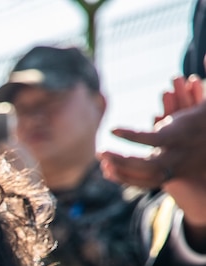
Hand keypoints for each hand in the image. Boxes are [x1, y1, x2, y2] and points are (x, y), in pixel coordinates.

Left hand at [101, 76, 205, 192]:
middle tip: (99, 152)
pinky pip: (146, 183)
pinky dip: (128, 179)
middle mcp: (178, 155)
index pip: (152, 136)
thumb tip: (205, 53)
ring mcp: (175, 169)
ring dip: (121, 171)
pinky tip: (110, 173)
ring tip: (103, 163)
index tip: (111, 129)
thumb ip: (203, 83)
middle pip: (144, 162)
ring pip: (143, 176)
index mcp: (182, 135)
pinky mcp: (172, 177)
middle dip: (120, 158)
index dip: (130, 134)